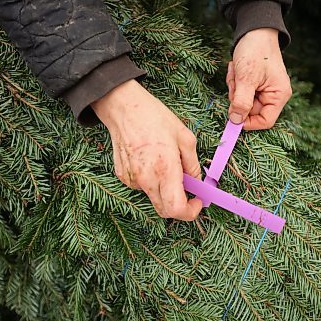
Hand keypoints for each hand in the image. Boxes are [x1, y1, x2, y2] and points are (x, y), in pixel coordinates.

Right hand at [91, 79, 201, 220]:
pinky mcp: (123, 177)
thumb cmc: (155, 118)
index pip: (176, 209)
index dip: (190, 212)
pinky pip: (142, 187)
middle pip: (165, 210)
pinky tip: (151, 161)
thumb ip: (193, 165)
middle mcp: (146, 179)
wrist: (124, 108)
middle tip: (188, 190)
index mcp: (165, 169)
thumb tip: (197, 182)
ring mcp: (132, 180)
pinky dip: (152, 181)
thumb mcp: (185, 137)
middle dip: (179, 206)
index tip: (197, 202)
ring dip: (165, 191)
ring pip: (154, 198)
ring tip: (166, 164)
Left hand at [226, 28, 291, 129]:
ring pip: (243, 102)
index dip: (248, 122)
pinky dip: (235, 83)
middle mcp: (274, 95)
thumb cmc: (255, 51)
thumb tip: (236, 121)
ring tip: (236, 71)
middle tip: (235, 82)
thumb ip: (241, 102)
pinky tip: (236, 69)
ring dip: (235, 88)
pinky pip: (241, 92)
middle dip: (238, 98)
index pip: (266, 121)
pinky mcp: (255, 84)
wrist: (254, 30)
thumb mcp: (246, 78)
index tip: (232, 117)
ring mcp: (264, 90)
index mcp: (278, 96)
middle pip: (251, 111)